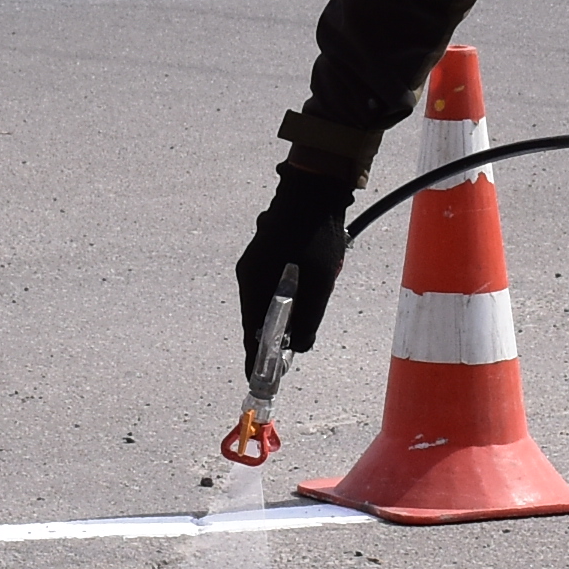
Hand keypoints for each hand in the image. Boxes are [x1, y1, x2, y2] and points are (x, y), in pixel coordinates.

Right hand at [235, 162, 355, 360]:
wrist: (313, 188)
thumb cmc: (316, 236)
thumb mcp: (320, 284)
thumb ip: (310, 319)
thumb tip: (300, 348)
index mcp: (255, 284)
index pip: (250, 332)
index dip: (254, 358)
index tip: (255, 380)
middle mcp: (248, 275)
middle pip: (256, 318)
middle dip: (273, 338)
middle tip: (286, 356)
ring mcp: (255, 263)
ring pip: (266, 301)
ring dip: (283, 316)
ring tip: (304, 321)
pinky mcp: (265, 253)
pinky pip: (272, 285)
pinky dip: (285, 298)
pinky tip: (306, 294)